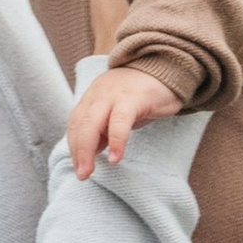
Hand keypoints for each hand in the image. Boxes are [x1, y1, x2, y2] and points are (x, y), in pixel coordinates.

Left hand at [66, 64, 181, 178]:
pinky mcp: (133, 97)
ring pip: (92, 123)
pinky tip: (115, 158)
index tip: (78, 167)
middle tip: (81, 175)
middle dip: (77, 152)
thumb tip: (91, 153)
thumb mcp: (118, 111)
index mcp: (93, 97)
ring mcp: (114, 95)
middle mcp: (98, 94)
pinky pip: (120, 121)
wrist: (168, 66)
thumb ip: (104, 128)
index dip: (74, 147)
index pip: (75, 123)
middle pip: (79, 124)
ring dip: (87, 150)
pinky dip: (115, 141)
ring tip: (90, 171)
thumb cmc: (143, 94)